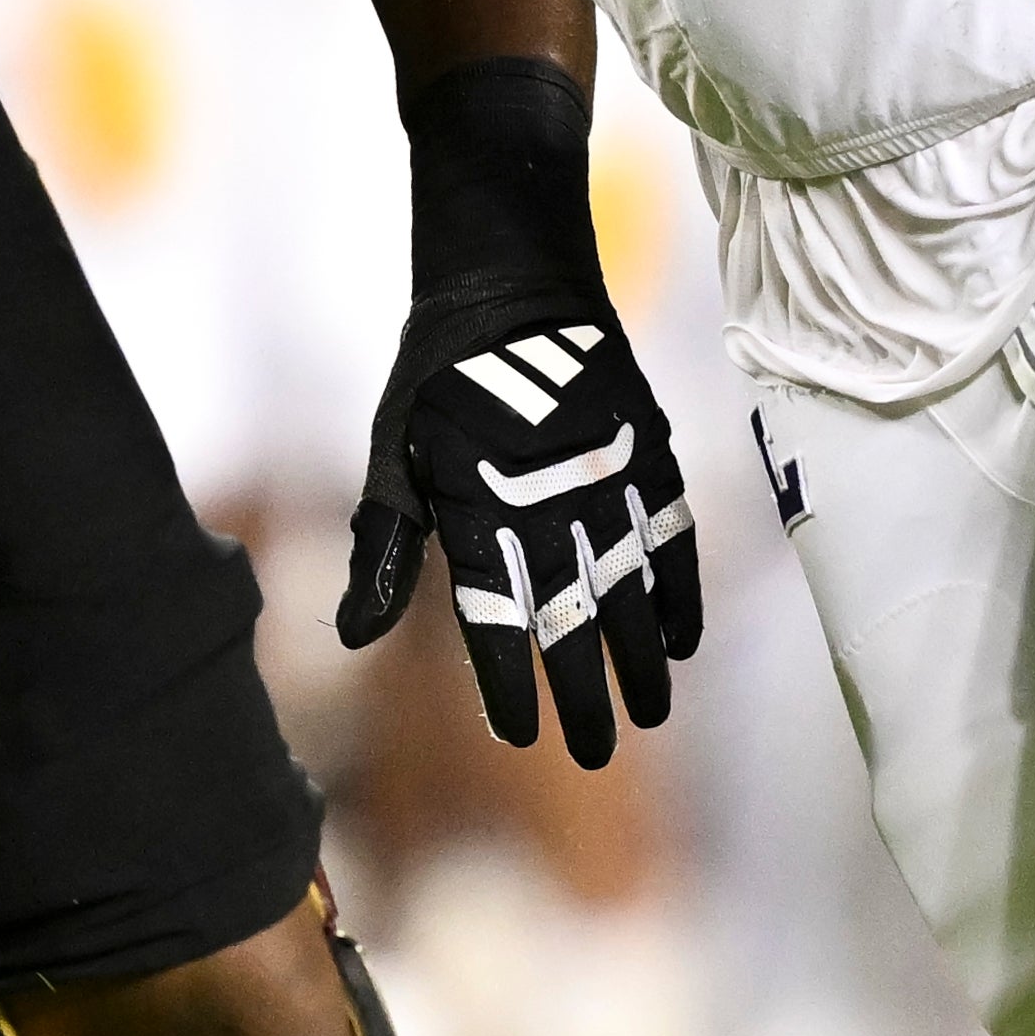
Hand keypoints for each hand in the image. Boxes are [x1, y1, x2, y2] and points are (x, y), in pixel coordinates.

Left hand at [342, 292, 705, 760]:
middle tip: (595, 750)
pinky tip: (683, 641)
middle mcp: (546, 505)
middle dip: (585, 694)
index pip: (497, 620)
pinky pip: (674, 536)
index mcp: (478, 512)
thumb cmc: (439, 382)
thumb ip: (385, 551)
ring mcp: (606, 479)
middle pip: (572, 621)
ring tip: (650, 713)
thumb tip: (351, 638)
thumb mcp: (395, 459)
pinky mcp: (649, 453)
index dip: (511, 682)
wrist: (512, 285)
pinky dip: (681, 590)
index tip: (522, 732)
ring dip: (641, 658)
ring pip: (630, 589)